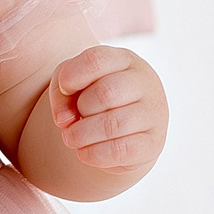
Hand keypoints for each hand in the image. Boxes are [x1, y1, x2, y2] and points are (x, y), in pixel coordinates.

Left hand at [48, 46, 167, 175]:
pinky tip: (85, 152)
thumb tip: (65, 118)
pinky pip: (118, 151)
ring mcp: (153, 113)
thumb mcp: (74, 84)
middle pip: (104, 93)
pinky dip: (92, 154)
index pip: (95, 60)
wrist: (125, 132)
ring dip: (81, 135)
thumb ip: (60, 90)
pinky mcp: (152, 144)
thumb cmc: (95, 99)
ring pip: (112, 125)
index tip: (65, 89)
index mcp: (125, 60)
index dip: (71, 77)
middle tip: (71, 121)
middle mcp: (145, 82)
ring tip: (72, 138)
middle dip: (79, 110)